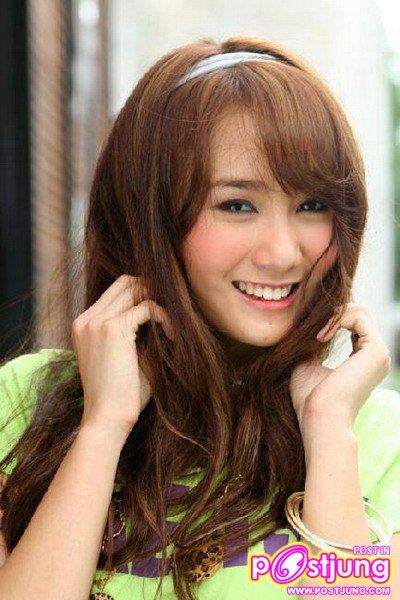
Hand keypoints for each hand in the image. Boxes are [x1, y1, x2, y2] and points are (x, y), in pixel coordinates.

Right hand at [72, 274, 173, 438]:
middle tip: (169, 313)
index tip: (161, 313)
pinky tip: (172, 335)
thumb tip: (161, 311)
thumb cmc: (119, 395)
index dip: (141, 294)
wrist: (107, 418)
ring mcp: (97, 321)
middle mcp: (86, 319)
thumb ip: (136, 332)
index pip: (115, 290)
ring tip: (171, 326)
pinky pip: (147, 307)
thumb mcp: (125, 356)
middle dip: (151, 291)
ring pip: (136, 289)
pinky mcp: (114, 328)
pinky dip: (164, 317)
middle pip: (125, 282)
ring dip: (159, 302)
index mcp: (84, 325)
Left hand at [290, 303, 390, 434]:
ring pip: (360, 312)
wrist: (319, 418)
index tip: (309, 333)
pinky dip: (337, 319)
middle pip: (359, 314)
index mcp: (363, 361)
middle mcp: (376, 357)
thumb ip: (312, 346)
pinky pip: (359, 316)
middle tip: (312, 330)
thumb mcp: (308, 365)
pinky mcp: (376, 351)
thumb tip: (305, 326)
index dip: (330, 319)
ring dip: (333, 316)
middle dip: (332, 314)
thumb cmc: (310, 400)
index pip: (353, 323)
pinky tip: (322, 335)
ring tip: (316, 335)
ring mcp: (379, 354)